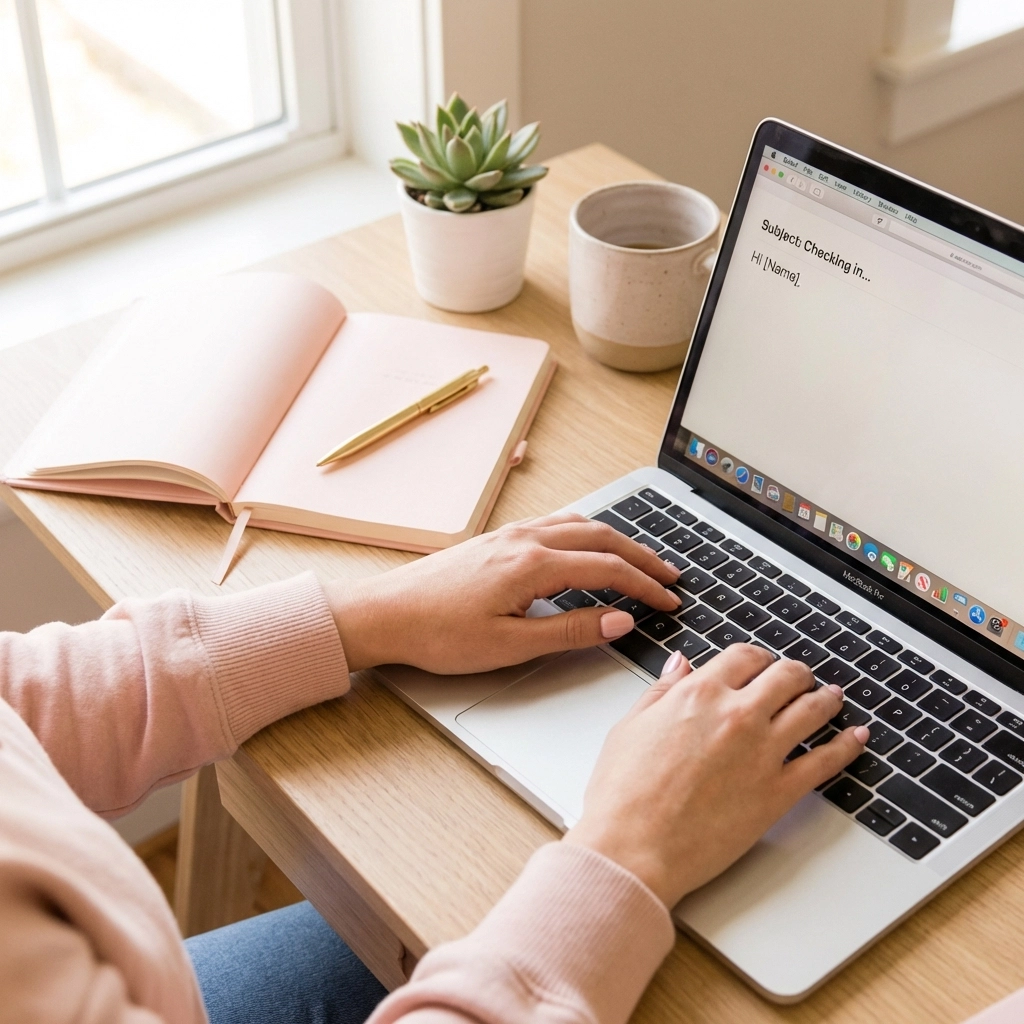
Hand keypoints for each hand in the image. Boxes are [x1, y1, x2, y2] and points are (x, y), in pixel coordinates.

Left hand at [323, 513, 682, 672]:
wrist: (385, 613)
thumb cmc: (438, 633)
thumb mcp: (510, 645)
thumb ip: (570, 630)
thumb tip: (619, 621)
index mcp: (533, 564)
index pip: (608, 569)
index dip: (645, 586)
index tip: (670, 601)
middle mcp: (525, 539)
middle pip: (601, 538)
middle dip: (641, 556)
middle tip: (671, 576)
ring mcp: (509, 534)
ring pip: (579, 525)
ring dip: (615, 541)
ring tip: (639, 559)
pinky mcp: (496, 538)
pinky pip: (554, 523)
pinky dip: (585, 532)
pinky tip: (586, 545)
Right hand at [564, 645, 866, 906]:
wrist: (633, 848)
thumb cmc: (622, 794)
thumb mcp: (630, 727)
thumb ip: (661, 692)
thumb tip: (678, 665)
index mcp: (698, 694)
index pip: (744, 656)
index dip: (756, 657)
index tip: (760, 664)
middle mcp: (737, 715)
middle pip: (786, 676)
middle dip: (795, 673)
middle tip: (799, 678)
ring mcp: (763, 753)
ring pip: (813, 709)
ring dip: (826, 698)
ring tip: (832, 697)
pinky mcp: (779, 793)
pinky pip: (826, 761)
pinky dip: (846, 746)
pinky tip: (856, 738)